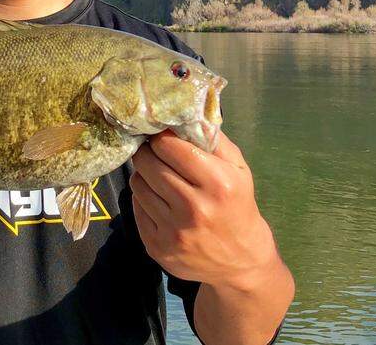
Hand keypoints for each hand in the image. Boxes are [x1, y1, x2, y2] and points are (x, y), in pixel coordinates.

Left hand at [130, 130, 279, 289]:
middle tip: (154, 153)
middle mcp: (193, 208)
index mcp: (217, 183)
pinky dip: (144, 199)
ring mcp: (172, 230)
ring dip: (144, 176)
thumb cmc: (238, 205)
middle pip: (147, 163)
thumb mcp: (238, 169)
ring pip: (138, 184)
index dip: (162, 138)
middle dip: (148, 153)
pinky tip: (159, 200)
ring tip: (159, 177)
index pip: (168, 146)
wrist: (240, 261)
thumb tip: (183, 114)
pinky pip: (136, 208)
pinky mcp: (156, 246)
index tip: (163, 138)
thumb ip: (213, 139)